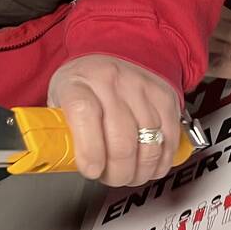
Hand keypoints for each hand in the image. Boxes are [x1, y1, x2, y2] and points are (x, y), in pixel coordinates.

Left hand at [48, 55, 180, 187]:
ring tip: (129, 175)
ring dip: (139, 171)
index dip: (90, 149)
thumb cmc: (84, 84)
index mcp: (79, 83)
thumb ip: (62, 129)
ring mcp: (141, 88)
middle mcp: (111, 82)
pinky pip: (169, 139)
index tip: (91, 170)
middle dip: (117, 172)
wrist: (118, 52)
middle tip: (110, 177)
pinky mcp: (165, 97)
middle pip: (121, 138)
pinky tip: (149, 166)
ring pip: (149, 144)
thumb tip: (62, 162)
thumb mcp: (60, 99)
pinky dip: (160, 162)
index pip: (84, 112)